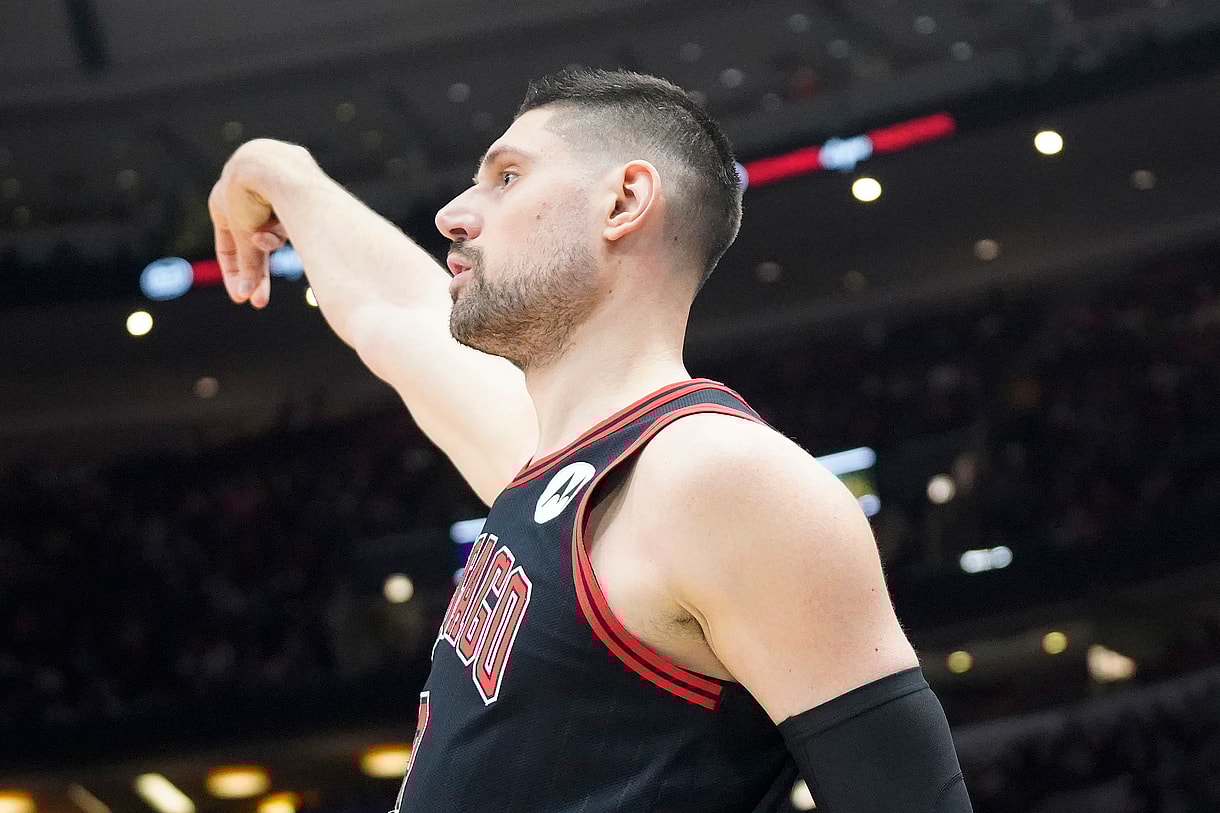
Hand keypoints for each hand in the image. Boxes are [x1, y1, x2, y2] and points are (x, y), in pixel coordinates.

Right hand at [207, 140, 301, 308]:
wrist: (273, 163)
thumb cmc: (250, 197)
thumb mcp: (245, 235)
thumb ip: (247, 264)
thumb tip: (243, 295)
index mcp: (222, 200)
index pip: (227, 247)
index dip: (235, 275)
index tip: (244, 299)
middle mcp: (244, 190)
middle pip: (253, 241)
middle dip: (258, 270)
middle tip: (260, 300)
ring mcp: (270, 182)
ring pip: (275, 227)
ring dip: (274, 237)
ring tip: (273, 230)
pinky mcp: (296, 176)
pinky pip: (293, 211)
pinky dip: (290, 219)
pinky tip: (291, 209)